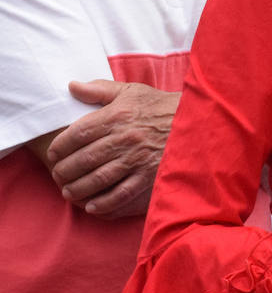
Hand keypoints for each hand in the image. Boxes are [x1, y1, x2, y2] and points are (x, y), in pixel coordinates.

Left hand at [46, 79, 179, 218]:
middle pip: (85, 158)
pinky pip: (122, 193)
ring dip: (79, 187)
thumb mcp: (132, 92)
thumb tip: (72, 86)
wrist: (197, 121)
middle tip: (57, 176)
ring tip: (68, 191)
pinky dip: (105, 202)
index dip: (61, 145)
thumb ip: (100, 90)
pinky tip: (92, 206)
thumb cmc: (162, 107)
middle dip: (66, 170)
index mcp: (118, 115)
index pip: (79, 132)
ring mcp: (138, 159)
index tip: (53, 153)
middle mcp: (126, 138)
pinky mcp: (150, 176)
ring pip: (100, 177)